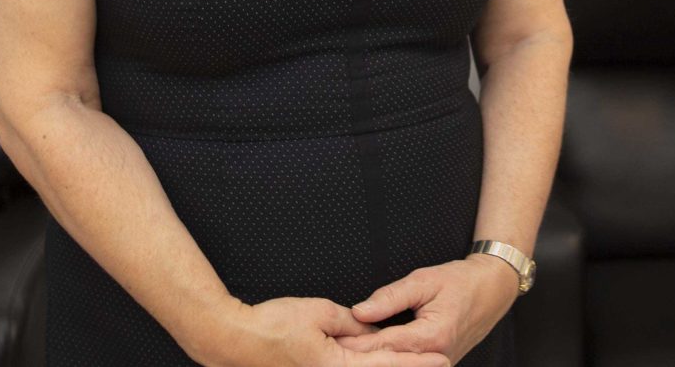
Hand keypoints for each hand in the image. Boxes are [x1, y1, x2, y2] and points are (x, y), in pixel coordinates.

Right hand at [208, 296, 450, 366]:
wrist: (234, 339)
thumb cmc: (273, 324)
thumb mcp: (319, 312)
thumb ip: (350, 322)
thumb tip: (371, 328)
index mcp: (335, 366)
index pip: (385, 365)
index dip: (414, 363)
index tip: (439, 360)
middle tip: (438, 364)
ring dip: (387, 365)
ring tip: (416, 362)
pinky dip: (366, 363)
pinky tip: (376, 357)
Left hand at [332, 256, 518, 362]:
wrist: (492, 290)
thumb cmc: (460, 281)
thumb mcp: (424, 280)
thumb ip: (391, 297)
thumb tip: (359, 311)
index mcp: (432, 336)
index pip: (385, 345)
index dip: (357, 343)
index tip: (334, 340)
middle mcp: (436, 356)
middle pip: (389, 361)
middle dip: (361, 356)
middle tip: (333, 348)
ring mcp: (439, 363)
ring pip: (399, 364)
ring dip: (375, 359)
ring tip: (347, 351)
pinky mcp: (438, 363)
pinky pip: (409, 363)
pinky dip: (389, 358)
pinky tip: (370, 353)